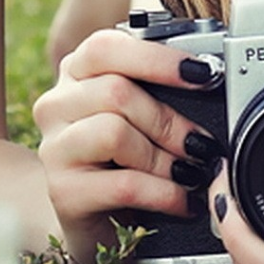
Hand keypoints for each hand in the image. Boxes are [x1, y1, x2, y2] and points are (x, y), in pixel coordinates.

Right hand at [33, 28, 224, 263]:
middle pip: (115, 92)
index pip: (106, 47)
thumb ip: (155, 88)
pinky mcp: (63, 192)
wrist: (91, 217)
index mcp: (76, 72)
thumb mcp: (135, 114)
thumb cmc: (122, 157)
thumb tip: (208, 75)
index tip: (203, 74)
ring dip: (164, 158)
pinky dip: (164, 193)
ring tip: (190, 174)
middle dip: (169, 120)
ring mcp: (54, 149)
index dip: (158, 59)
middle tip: (202, 142)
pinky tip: (183, 200)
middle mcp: (56, 104)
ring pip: (114, 133)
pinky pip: (124, 184)